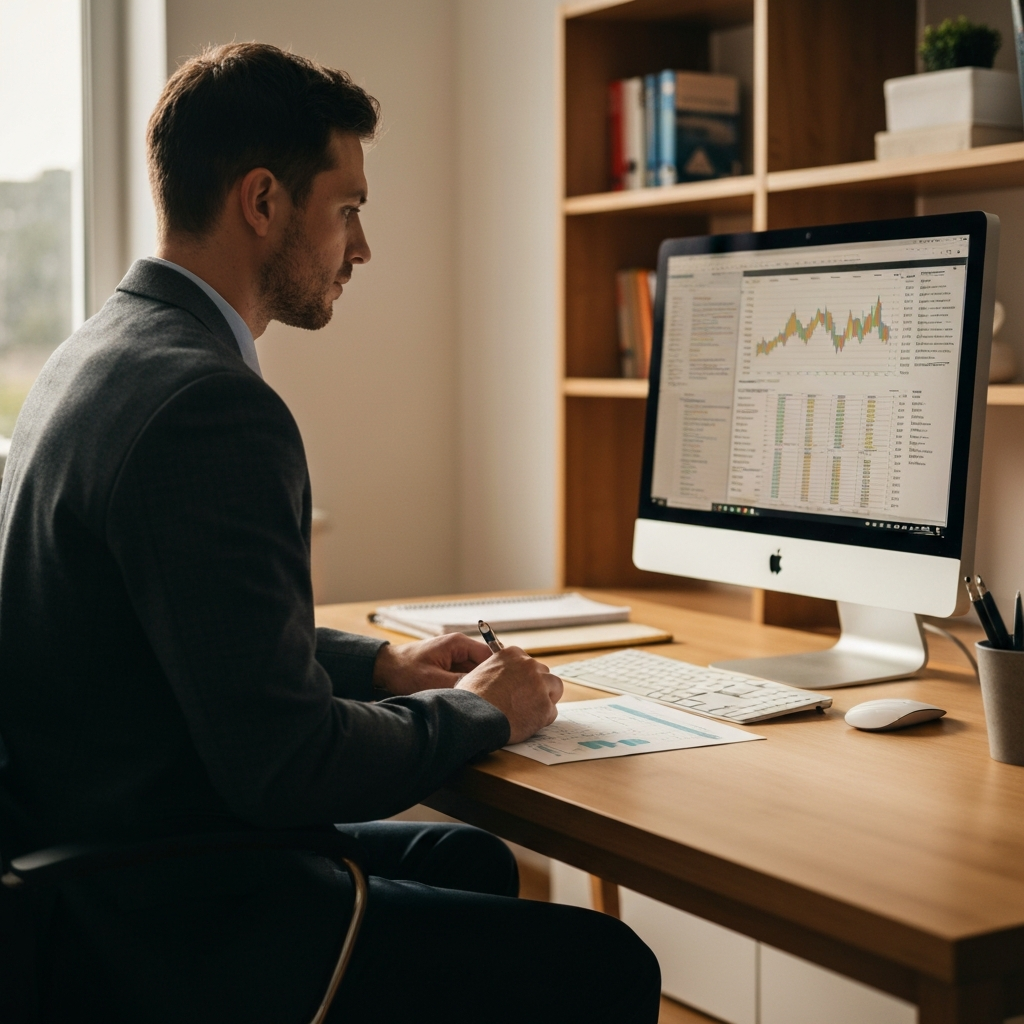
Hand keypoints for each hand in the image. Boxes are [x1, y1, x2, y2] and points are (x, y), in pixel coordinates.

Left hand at [372, 634, 491, 695]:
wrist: (383, 670)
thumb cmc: (403, 670)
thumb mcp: (433, 680)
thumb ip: (460, 683)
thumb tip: (481, 691)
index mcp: (458, 643)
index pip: (490, 656)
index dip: (497, 673)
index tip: (502, 689)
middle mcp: (459, 648)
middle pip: (483, 665)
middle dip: (485, 681)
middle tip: (490, 699)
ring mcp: (454, 658)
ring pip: (474, 673)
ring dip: (473, 686)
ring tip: (476, 701)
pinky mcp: (448, 668)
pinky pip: (464, 677)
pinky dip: (464, 687)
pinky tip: (464, 699)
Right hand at [456, 647, 562, 743]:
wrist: (473, 717)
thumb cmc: (471, 698)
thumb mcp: (480, 672)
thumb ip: (497, 671)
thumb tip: (500, 678)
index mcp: (512, 654)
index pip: (529, 663)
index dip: (526, 677)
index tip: (521, 687)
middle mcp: (529, 665)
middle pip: (544, 673)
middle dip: (538, 686)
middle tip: (526, 701)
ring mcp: (539, 685)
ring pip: (555, 688)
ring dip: (546, 699)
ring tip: (530, 712)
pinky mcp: (545, 706)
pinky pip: (551, 712)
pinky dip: (542, 719)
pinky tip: (526, 724)